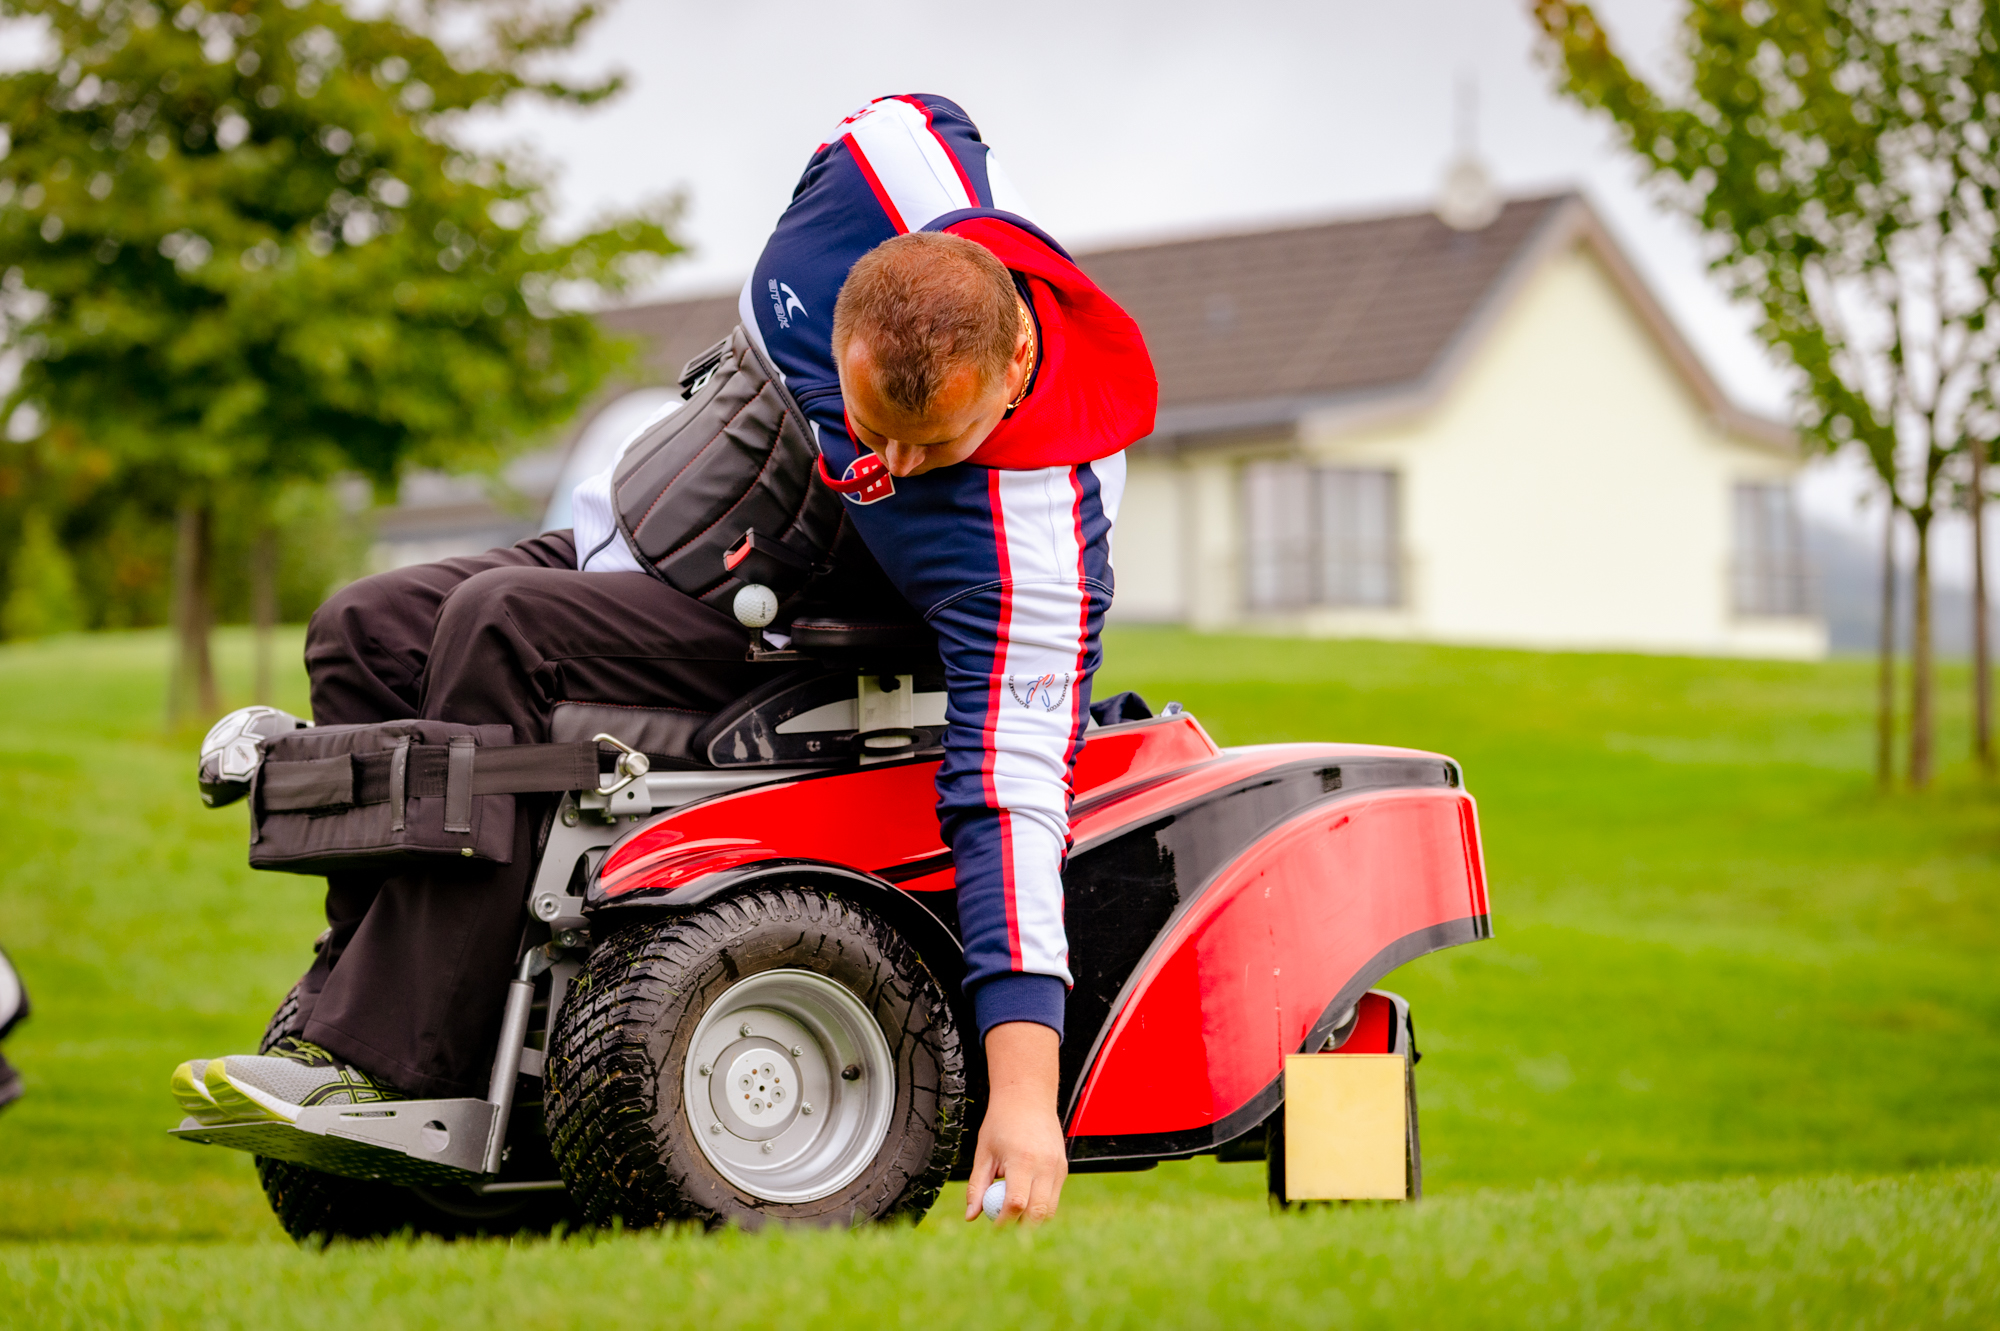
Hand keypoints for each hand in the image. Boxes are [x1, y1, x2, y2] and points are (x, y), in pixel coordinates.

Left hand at [964, 1020, 1066, 1224]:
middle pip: (1038, 1213)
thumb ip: (977, 1186)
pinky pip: (1054, 1196)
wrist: (1028, 1097)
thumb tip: (971, 1216)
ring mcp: (1058, 1167)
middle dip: (1020, 1226)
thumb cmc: (1001, 1123)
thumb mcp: (983, 1152)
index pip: (1016, 1204)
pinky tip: (1025, 1191)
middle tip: (1003, 1225)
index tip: (992, 1226)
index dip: (1003, 1221)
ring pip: (1049, 1209)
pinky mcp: (1064, 1167)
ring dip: (1032, 1217)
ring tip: (1013, 1207)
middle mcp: (1045, 1165)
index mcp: (1022, 1160)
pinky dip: (1040, 1203)